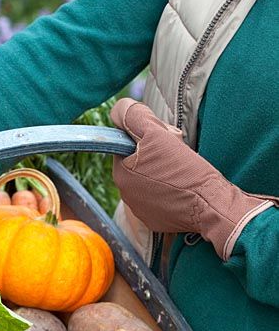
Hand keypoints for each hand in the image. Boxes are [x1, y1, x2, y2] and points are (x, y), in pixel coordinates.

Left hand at [111, 99, 274, 260]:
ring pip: (148, 180)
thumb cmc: (185, 170)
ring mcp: (140, 210)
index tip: (165, 140)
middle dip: (155, 154)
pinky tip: (184, 187)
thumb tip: (119, 110)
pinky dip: (170, 191)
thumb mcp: (157, 133)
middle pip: (138, 162)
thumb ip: (132, 116)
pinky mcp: (156, 220)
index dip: (147, 136)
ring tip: (183, 171)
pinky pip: (159, 198)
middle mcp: (125, 194)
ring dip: (162, 171)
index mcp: (121, 173)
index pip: (127, 145)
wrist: (211, 206)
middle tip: (176, 155)